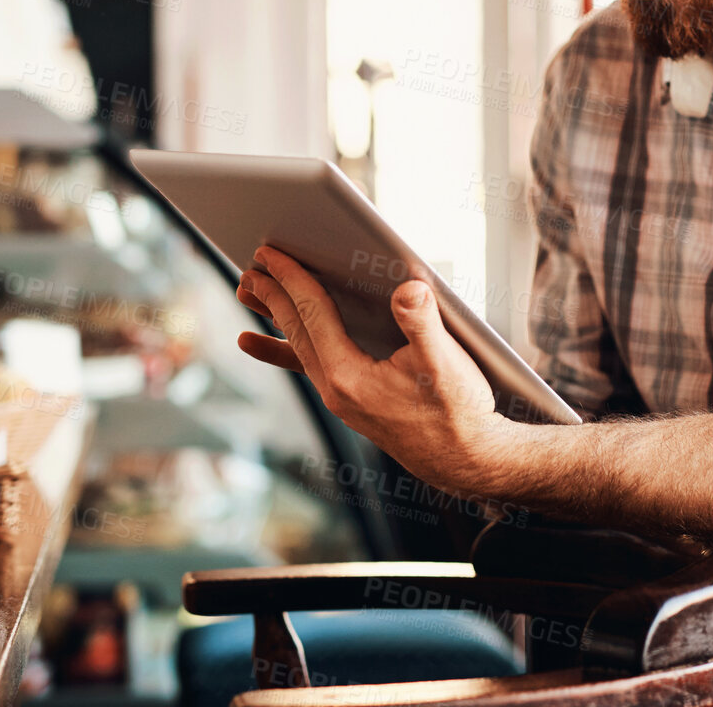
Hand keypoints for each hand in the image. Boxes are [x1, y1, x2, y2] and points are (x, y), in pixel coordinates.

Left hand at [234, 245, 524, 497]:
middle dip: (273, 294)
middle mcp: (335, 389)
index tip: (272, 253)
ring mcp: (340, 398)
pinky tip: (259, 343)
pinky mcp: (350, 401)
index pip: (312, 315)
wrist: (464, 460)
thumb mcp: (445, 363)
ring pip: (296, 347)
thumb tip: (407, 288)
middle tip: (253, 263)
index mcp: (349, 377)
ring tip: (247, 294)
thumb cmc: (458, 412)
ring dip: (273, 316)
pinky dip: (279, 349)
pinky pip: (306, 366)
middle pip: (295, 330)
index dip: (292, 279)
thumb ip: (423, 322)